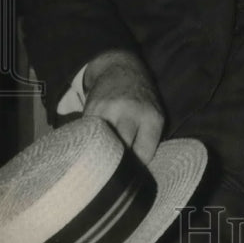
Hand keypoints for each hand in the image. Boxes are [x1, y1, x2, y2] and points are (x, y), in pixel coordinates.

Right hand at [83, 50, 164, 164]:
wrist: (121, 68)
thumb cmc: (142, 100)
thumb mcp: (154, 115)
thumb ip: (148, 140)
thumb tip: (135, 171)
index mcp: (151, 118)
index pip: (143, 154)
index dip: (136, 168)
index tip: (130, 173)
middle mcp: (130, 113)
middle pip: (121, 150)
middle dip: (117, 164)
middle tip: (113, 171)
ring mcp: (109, 110)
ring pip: (102, 143)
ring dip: (100, 154)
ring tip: (100, 161)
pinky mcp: (92, 108)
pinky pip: (89, 134)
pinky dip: (90, 142)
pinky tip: (91, 145)